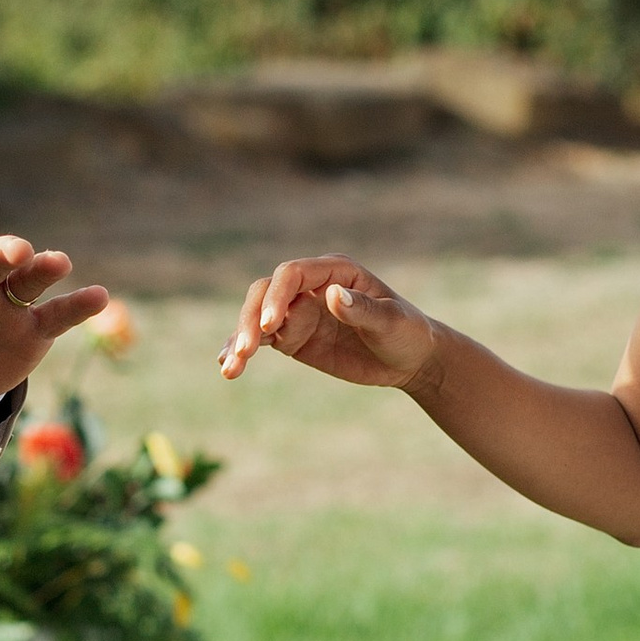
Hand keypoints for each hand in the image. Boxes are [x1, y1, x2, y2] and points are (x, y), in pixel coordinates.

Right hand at [218, 256, 440, 390]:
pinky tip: (228, 367)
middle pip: (265, 293)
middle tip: (245, 351)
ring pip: (256, 318)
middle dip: (250, 320)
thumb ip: (362, 309)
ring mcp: (298, 313)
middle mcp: (310, 288)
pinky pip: (261, 340)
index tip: (270, 327)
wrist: (411, 360)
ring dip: (239, 340)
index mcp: (334, 272)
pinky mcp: (293, 338)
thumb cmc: (408, 333)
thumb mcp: (392, 322)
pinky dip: (242, 352)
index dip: (277, 296)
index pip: (291, 274)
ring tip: (229, 368)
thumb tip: (330, 295)